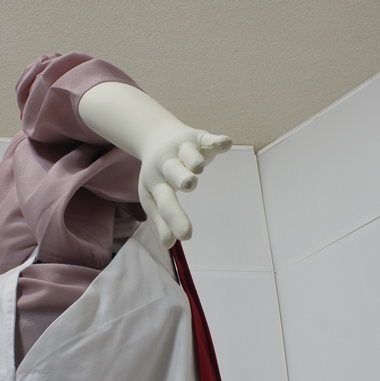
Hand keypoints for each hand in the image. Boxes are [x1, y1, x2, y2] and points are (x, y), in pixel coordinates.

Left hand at [138, 129, 231, 247]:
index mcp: (156, 182)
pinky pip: (208, 139)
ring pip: (189, 154)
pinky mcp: (197, 137)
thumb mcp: (154, 197)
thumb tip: (169, 244)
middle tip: (188, 185)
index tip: (186, 236)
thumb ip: (162, 220)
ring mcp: (182, 149)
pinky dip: (217, 141)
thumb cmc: (158, 175)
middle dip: (181, 177)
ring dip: (194, 159)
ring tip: (198, 167)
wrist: (156, 137)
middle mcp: (167, 164)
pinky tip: (225, 143)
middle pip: (173, 171)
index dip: (175, 219)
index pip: (165, 202)